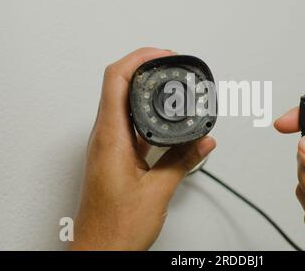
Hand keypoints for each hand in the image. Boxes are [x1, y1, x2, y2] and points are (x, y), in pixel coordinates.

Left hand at [69, 48, 215, 249]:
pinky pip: (128, 122)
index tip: (162, 53)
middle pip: (117, 84)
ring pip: (122, 102)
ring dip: (144, 87)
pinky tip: (163, 115)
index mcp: (110, 138)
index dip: (139, 58)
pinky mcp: (114, 154)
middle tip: (169, 62)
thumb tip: (204, 142)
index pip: (115, 80)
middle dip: (144, 66)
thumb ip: (183, 161)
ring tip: (168, 81)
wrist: (99, 250)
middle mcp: (104, 137)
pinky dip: (146, 111)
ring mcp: (108, 145)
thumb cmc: (116, 227)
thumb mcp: (158, 191)